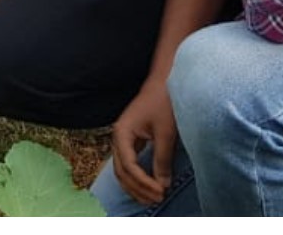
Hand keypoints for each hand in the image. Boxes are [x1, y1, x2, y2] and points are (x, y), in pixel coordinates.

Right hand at [109, 73, 178, 207]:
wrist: (161, 84)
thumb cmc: (162, 103)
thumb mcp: (165, 132)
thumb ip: (162, 159)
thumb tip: (162, 185)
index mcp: (122, 132)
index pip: (128, 165)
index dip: (143, 182)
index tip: (161, 191)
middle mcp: (118, 137)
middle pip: (121, 171)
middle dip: (138, 188)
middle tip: (158, 199)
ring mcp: (122, 139)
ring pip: (122, 171)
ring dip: (136, 187)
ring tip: (153, 198)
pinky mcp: (130, 141)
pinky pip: (128, 165)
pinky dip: (136, 178)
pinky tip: (149, 186)